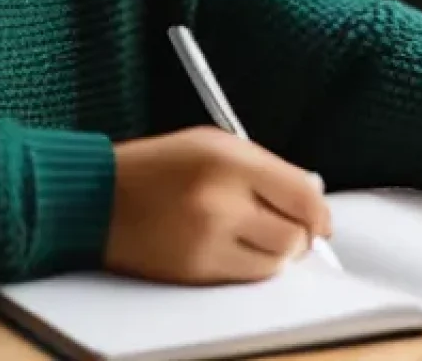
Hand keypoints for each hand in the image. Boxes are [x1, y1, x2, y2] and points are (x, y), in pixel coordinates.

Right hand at [105, 126, 330, 284]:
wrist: (99, 198)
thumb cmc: (159, 165)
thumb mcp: (213, 142)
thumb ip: (265, 165)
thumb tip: (313, 193)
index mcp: (228, 160)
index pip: (302, 194)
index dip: (320, 211)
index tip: (321, 217)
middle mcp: (221, 202)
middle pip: (295, 234)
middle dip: (301, 232)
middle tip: (290, 225)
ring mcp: (207, 241)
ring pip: (277, 262)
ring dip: (278, 251)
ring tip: (258, 234)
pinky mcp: (196, 272)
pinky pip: (248, 277)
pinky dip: (253, 266)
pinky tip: (235, 246)